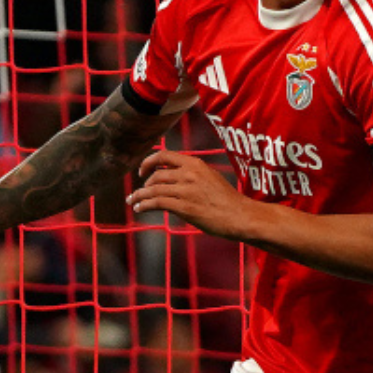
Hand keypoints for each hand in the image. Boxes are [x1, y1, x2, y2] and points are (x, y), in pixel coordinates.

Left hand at [128, 151, 264, 241]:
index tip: (142, 171)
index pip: (164, 155)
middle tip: (138, 192)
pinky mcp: (183, 207)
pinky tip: (139, 209)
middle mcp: (188, 174)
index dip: (148, 162)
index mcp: (195, 164)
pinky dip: (144, 205)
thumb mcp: (210, 177)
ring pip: (153, 189)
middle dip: (143, 184)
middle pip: (156, 175)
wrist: (239, 216)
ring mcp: (185, 190)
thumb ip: (192, 174)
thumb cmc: (227, 200)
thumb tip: (174, 177)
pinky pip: (156, 203)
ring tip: (133, 202)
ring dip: (139, 196)